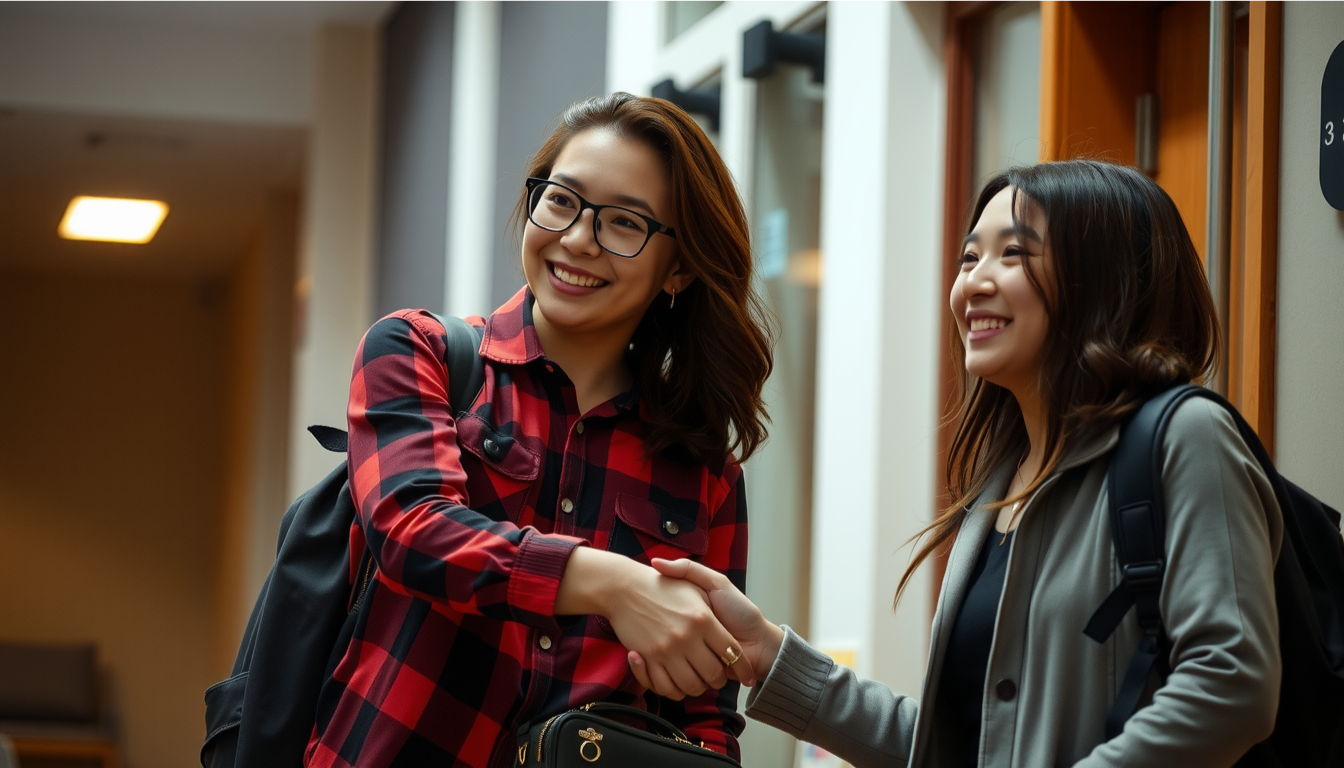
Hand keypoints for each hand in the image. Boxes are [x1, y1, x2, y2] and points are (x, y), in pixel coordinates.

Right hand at [555, 548, 752, 700]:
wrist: (623, 587)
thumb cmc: (662, 585)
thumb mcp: (693, 583)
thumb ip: (714, 605)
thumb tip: (727, 629)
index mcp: (704, 618)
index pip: (732, 652)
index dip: (743, 668)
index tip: (748, 677)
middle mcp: (687, 636)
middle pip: (713, 674)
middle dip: (720, 681)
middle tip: (718, 677)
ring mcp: (667, 649)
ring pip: (691, 685)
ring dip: (698, 688)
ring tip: (698, 680)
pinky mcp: (648, 658)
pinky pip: (666, 687)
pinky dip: (674, 691)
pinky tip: (677, 682)